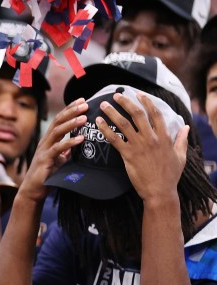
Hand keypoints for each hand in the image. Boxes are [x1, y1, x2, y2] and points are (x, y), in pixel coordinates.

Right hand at [17, 99, 87, 203]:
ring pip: (57, 132)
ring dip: (71, 123)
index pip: (59, 120)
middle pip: (58, 121)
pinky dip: (70, 143)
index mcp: (49, 140)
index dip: (70, 109)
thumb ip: (67, 150)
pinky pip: (58, 149)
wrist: (32, 191)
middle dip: (72, 111)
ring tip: (84, 117)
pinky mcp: (45, 160)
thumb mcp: (59, 160)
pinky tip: (81, 139)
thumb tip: (79, 143)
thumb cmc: (46, 176)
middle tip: (85, 103)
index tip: (82, 100)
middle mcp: (45, 142)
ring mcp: (44, 150)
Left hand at [100, 91, 186, 205]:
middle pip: (137, 114)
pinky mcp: (128, 155)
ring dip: (112, 112)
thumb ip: (182, 139)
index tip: (138, 94)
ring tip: (104, 104)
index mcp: (164, 137)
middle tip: (116, 95)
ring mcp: (139, 146)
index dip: (147, 102)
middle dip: (126, 102)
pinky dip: (105, 129)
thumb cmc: (170, 175)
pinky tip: (98, 122)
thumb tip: (185, 126)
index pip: (155, 114)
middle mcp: (151, 138)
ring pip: (124, 124)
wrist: (160, 191)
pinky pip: (114, 139)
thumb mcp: (181, 155)